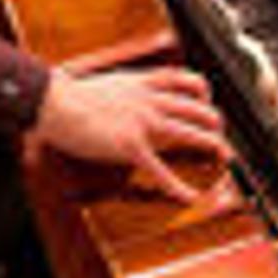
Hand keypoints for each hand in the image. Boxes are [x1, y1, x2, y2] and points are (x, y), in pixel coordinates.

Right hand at [30, 64, 227, 203]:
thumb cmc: (69, 93)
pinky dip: (179, 186)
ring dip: (213, 145)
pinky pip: (162, 170)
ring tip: (224, 156)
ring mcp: (143, 123)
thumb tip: (128, 96)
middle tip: (220, 135)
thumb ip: (126, 89)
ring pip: (191, 133)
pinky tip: (190, 196)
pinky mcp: (131, 146)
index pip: (186, 80)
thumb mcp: (107, 82)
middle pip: (198, 108)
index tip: (208, 100)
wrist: (53, 102)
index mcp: (142, 83)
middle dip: (215, 123)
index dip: (204, 91)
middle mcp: (149, 100)